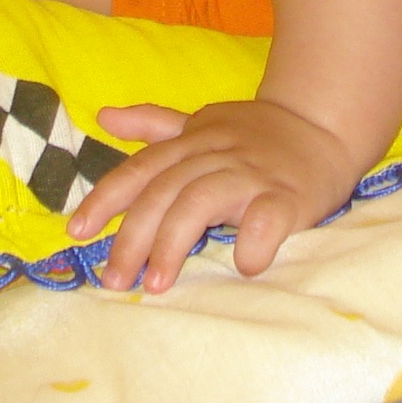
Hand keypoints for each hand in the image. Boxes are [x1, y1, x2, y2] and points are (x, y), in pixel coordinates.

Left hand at [68, 98, 364, 293]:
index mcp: (194, 141)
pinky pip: (267, 218)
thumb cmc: (257, 134)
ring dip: (174, 244)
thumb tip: (104, 118)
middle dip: (133, 237)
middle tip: (113, 282)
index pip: (141, 169)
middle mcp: (217, 154)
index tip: (77, 233)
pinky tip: (241, 267)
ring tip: (156, 284)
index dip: (106, 199)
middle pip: (164, 192)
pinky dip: (252, 242)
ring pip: (202, 201)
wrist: (324, 125)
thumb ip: (156, 126)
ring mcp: (253, 174)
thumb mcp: (205, 123)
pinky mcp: (289, 197)